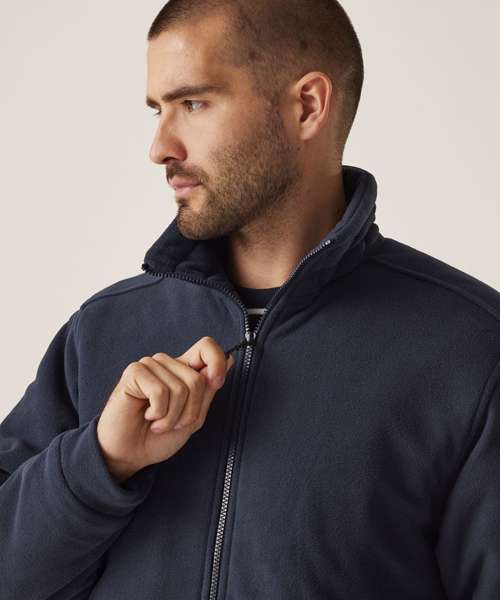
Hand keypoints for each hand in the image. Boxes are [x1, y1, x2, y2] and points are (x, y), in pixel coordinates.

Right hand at [96, 336, 234, 481]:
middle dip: (190, 410)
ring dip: (172, 416)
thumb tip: (229, 359)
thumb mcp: (193, 417)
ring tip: (158, 422)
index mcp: (182, 370)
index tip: (217, 383)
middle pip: (198, 378)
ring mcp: (149, 366)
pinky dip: (158, 412)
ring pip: (180, 387)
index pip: (206, 346)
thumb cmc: (158, 438)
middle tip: (173, 423)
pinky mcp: (134, 372)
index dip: (217, 361)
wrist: (130, 455)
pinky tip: (147, 415)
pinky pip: (160, 391)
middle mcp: (167, 363)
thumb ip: (208, 390)